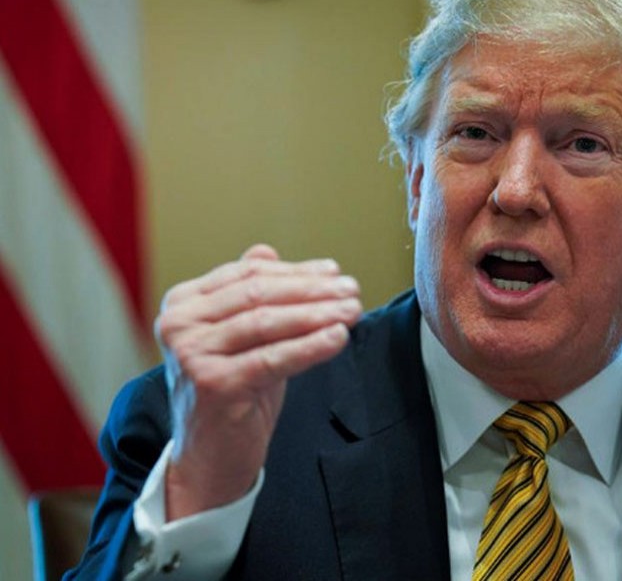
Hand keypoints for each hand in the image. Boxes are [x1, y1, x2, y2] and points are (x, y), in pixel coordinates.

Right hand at [154, 244, 361, 519]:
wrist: (209, 459)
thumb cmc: (232, 394)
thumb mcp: (240, 338)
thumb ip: (248, 295)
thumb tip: (267, 250)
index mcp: (184, 303)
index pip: (248, 274)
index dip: (296, 271)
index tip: (335, 272)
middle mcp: (180, 324)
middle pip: (259, 293)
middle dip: (312, 290)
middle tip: (352, 289)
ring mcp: (191, 354)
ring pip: (267, 321)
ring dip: (317, 314)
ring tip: (353, 310)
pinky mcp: (212, 384)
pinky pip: (273, 357)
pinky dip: (310, 346)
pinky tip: (338, 337)